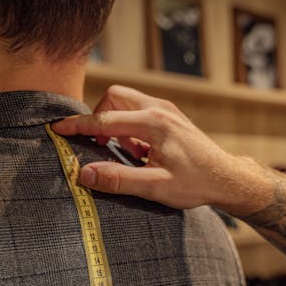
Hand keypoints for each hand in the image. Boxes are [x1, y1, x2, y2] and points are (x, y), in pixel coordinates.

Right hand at [51, 85, 240, 208]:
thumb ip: (118, 179)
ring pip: (125, 100)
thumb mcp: (155, 188)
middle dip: (100, 118)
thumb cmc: (196, 184)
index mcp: (154, 123)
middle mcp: (159, 108)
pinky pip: (138, 110)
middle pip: (114, 96)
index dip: (78, 126)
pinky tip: (141, 152)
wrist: (227, 178)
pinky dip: (130, 126)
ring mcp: (166, 109)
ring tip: (128, 153)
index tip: (57, 129)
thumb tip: (85, 174)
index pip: (105, 120)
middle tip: (101, 145)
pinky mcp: (169, 115)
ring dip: (116, 123)